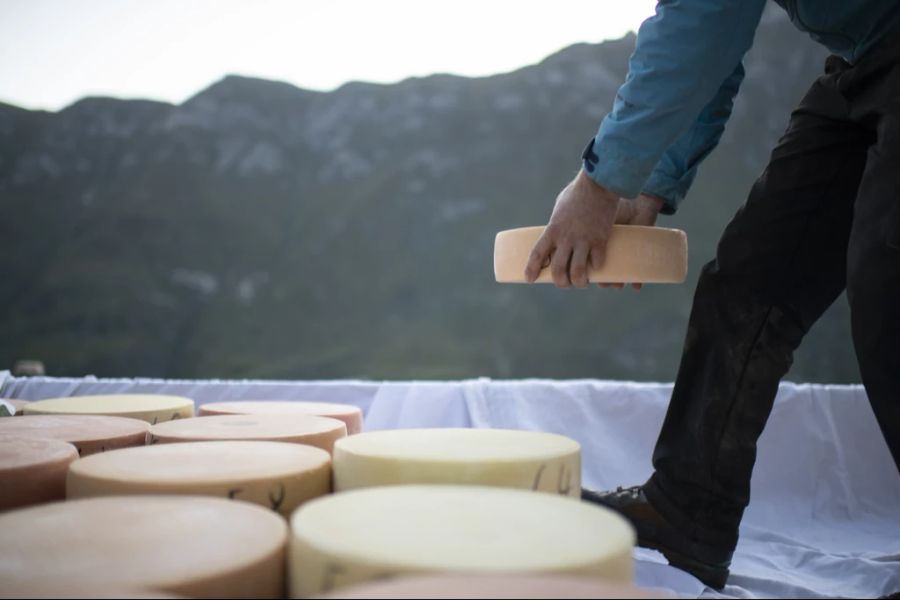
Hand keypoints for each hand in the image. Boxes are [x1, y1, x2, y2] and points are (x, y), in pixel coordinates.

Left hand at [524, 169, 663, 288]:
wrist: (599, 185)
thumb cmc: (577, 193)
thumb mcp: (559, 208)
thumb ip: (557, 225)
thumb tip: (557, 237)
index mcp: (552, 230)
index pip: (538, 254)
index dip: (532, 269)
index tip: (529, 279)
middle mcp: (566, 238)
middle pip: (558, 270)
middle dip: (560, 282)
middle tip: (564, 283)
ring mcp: (583, 241)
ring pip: (578, 272)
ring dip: (579, 282)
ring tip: (581, 282)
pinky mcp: (600, 241)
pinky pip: (597, 263)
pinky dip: (596, 269)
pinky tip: (596, 267)